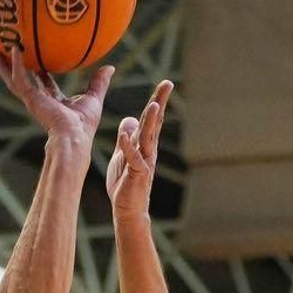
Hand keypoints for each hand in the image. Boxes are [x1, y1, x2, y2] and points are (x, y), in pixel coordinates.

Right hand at [0, 46, 112, 145]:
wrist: (74, 136)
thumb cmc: (84, 125)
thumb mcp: (94, 98)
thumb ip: (99, 83)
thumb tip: (110, 68)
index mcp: (52, 101)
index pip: (43, 83)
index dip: (39, 70)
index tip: (36, 58)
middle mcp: (40, 100)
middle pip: (23, 80)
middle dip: (14, 67)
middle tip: (7, 52)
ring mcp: (33, 100)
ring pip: (14, 79)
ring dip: (5, 65)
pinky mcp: (30, 99)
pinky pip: (20, 78)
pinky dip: (15, 65)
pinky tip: (14, 49)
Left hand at [106, 81, 172, 217]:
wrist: (127, 209)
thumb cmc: (125, 182)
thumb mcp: (124, 154)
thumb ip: (127, 137)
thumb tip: (129, 119)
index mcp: (144, 143)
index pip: (153, 118)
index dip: (159, 100)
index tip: (166, 83)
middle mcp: (148, 150)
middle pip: (155, 122)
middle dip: (160, 103)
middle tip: (168, 84)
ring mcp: (144, 161)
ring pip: (148, 138)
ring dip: (151, 122)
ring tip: (153, 105)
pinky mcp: (137, 174)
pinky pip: (133, 159)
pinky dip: (128, 147)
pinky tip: (124, 136)